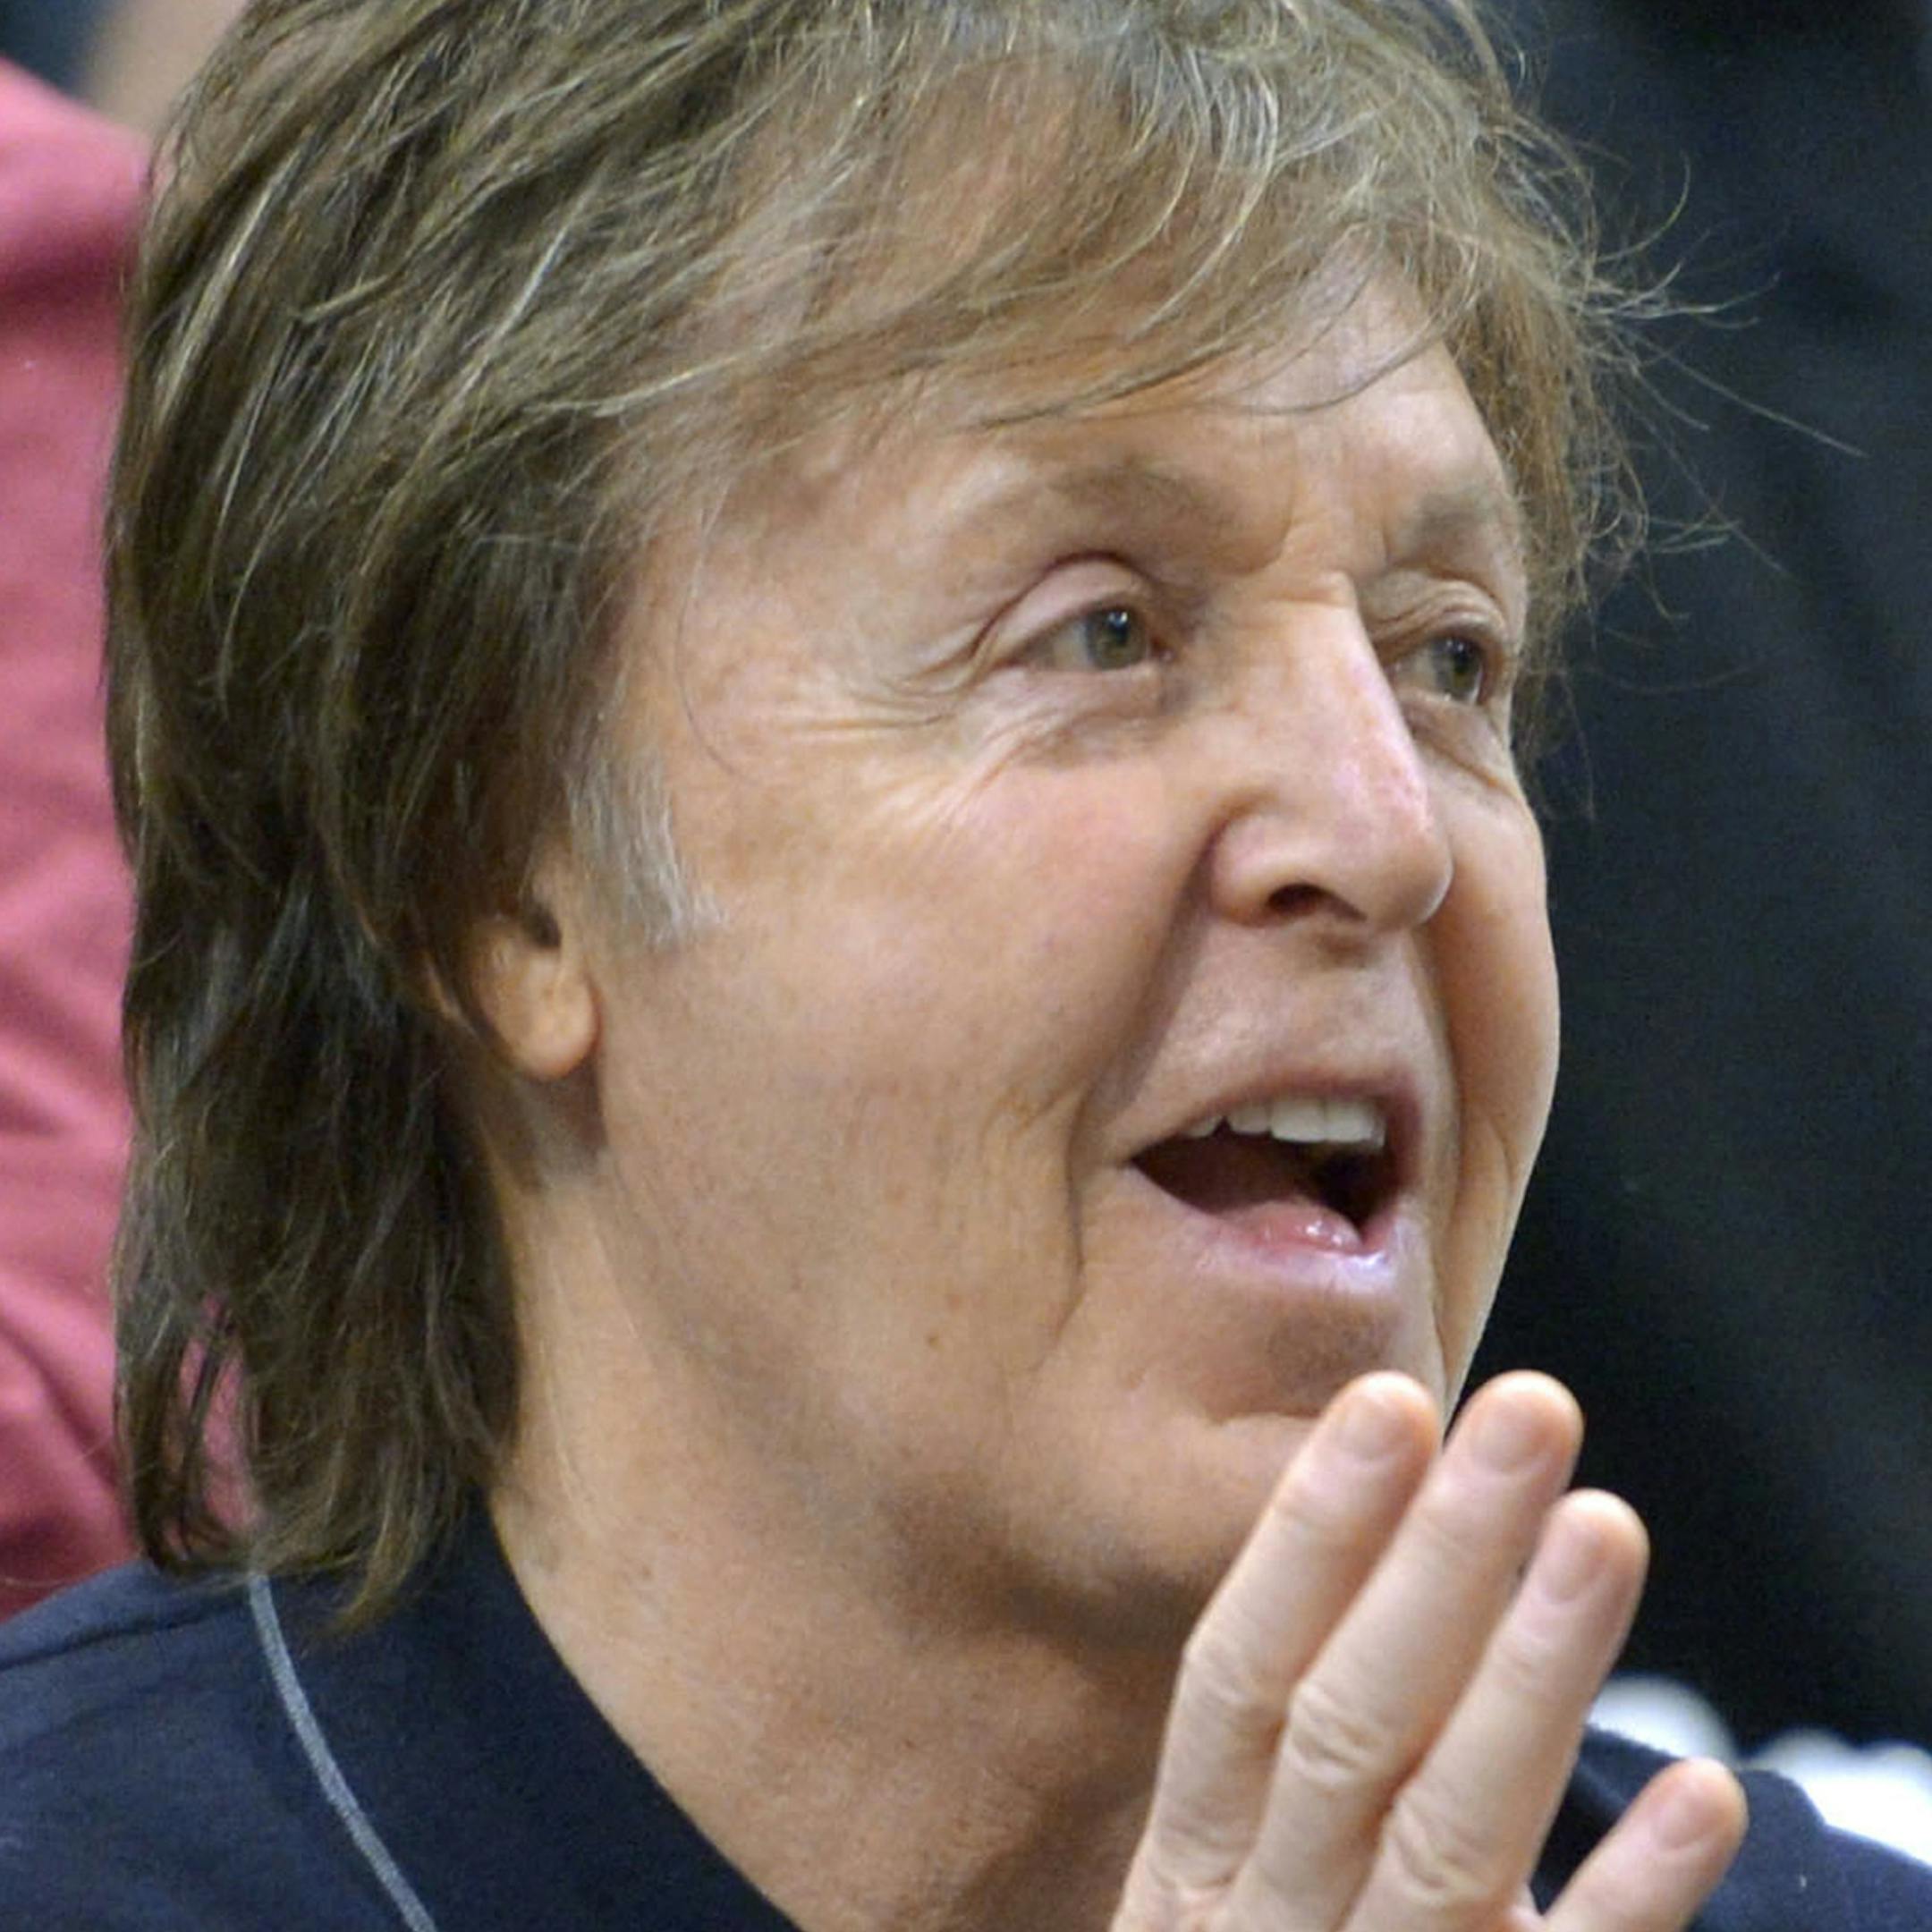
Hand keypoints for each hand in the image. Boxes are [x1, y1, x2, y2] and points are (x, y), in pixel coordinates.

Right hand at [1114, 1373, 1746, 1930]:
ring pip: (1446, 1840)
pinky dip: (1628, 1901)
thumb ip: (1285, 1752)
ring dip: (1531, 1679)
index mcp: (1186, 1865)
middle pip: (1347, 1733)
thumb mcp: (1223, 1884)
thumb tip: (1391, 1537)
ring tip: (1610, 1526)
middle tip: (1534, 1414)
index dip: (1309, 1541)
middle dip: (1440, 1563)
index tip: (1390, 1403)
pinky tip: (1706, 1791)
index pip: (1237, 1676)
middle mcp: (1256, 1931)